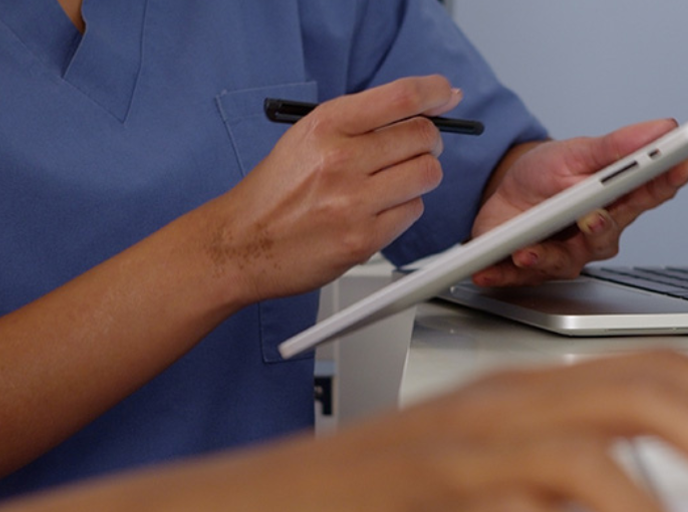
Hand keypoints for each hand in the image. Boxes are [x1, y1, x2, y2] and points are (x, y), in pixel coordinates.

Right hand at [201, 76, 461, 302]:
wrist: (241, 243)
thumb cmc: (275, 190)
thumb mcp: (307, 137)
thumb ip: (360, 121)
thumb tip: (420, 106)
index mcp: (326, 126)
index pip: (401, 97)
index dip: (434, 92)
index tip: (446, 95)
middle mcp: (341, 159)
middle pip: (423, 136)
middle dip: (428, 141)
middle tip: (415, 149)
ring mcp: (353, 202)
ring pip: (426, 175)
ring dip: (418, 177)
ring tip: (391, 183)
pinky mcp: (363, 239)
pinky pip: (413, 212)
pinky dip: (403, 209)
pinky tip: (376, 211)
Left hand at [471, 120, 687, 286]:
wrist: (504, 190)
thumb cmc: (548, 174)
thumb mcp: (578, 151)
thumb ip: (618, 146)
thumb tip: (662, 128)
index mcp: (615, 201)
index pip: (650, 193)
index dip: (669, 180)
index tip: (684, 164)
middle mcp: (596, 233)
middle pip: (606, 234)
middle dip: (601, 227)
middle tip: (593, 218)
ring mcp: (566, 254)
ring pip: (565, 262)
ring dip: (546, 257)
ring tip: (528, 250)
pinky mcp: (532, 268)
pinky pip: (519, 276)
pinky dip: (502, 274)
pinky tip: (489, 271)